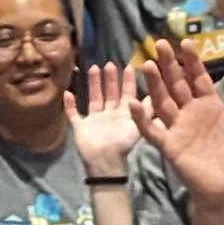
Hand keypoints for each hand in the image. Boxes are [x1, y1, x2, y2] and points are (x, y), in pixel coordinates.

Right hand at [68, 63, 145, 179]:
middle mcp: (110, 115)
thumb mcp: (139, 125)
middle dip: (110, 79)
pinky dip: (70, 105)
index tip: (128, 66)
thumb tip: (156, 93)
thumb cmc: (122, 143)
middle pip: (110, 93)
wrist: (105, 161)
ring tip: (92, 68)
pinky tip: (67, 92)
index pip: (127, 94)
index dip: (128, 81)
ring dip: (93, 84)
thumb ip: (147, 110)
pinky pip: (74, 114)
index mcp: (124, 115)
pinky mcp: (81, 127)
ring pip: (94, 98)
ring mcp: (94, 121)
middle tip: (110, 63)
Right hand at [143, 39, 223, 213]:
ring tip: (146, 63)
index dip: (192, 62)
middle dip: (168, 64)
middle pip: (177, 84)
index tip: (185, 43)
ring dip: (154, 84)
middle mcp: (192, 114)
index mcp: (211, 107)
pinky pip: (152, 130)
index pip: (199, 79)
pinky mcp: (170, 146)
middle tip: (159, 44)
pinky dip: (142, 118)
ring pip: (163, 101)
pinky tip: (134, 103)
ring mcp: (178, 128)